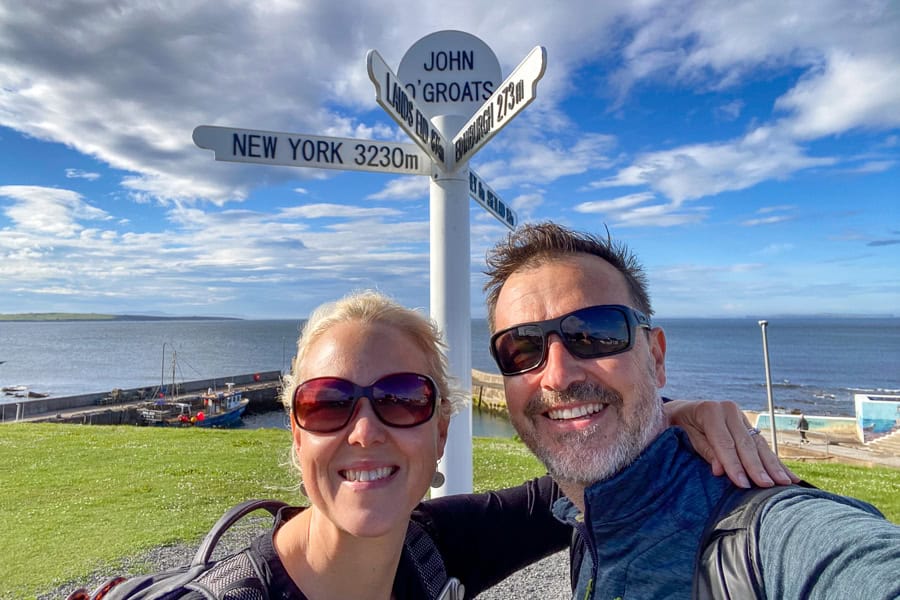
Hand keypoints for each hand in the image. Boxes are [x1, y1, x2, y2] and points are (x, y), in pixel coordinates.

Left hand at [663, 399, 798, 487]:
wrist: (681, 408)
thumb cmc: (678, 424)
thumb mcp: (683, 434)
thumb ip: (703, 450)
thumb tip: (720, 470)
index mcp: (710, 410)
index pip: (724, 443)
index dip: (734, 465)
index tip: (743, 484)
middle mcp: (729, 410)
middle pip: (745, 443)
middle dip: (757, 467)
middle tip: (767, 486)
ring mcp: (741, 416)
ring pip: (758, 444)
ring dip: (772, 466)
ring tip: (784, 483)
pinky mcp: (748, 425)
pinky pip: (762, 445)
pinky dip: (775, 462)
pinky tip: (789, 475)